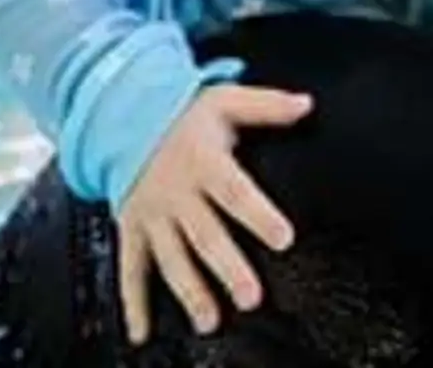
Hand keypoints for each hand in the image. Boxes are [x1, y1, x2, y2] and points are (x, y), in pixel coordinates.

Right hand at [116, 83, 313, 340]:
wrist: (126, 120)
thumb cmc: (185, 117)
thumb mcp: (225, 100)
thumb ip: (266, 106)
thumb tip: (306, 105)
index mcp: (204, 161)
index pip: (235, 191)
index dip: (259, 215)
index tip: (283, 238)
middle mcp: (177, 193)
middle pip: (205, 235)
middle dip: (227, 268)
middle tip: (251, 297)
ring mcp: (153, 216)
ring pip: (171, 259)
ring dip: (189, 291)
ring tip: (209, 320)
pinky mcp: (133, 231)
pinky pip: (131, 270)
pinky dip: (135, 303)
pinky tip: (142, 331)